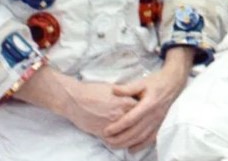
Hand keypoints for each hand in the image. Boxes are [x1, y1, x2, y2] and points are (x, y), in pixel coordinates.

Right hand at [14, 66, 137, 139]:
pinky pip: (114, 140)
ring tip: (135, 134)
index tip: (148, 112)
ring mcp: (111, 125)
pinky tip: (122, 140)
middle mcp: (120, 114)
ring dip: (132, 135)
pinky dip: (119, 141)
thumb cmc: (93, 91)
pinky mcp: (101, 132)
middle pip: (137, 122)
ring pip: (127, 134)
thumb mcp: (114, 89)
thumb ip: (126, 95)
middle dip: (141, 124)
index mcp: (125, 102)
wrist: (75, 99)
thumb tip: (134, 98)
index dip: (145, 111)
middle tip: (144, 124)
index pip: (142, 109)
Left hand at [102, 47, 195, 151]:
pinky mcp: (161, 124)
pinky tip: (131, 149)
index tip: (106, 131)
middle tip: (107, 141)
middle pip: (135, 131)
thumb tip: (113, 90)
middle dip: (120, 139)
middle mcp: (154, 114)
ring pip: (142, 137)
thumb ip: (127, 88)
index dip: (118, 127)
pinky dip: (141, 146)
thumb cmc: (156, 82)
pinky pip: (151, 138)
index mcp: (149, 103)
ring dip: (128, 144)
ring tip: (115, 146)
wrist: (173, 83)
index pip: (131, 119)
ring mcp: (158, 121)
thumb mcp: (141, 82)